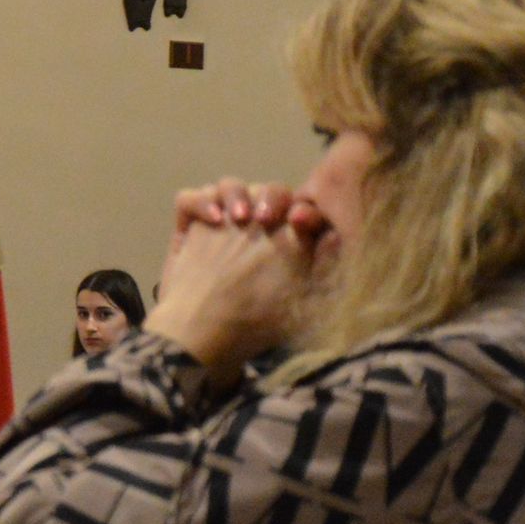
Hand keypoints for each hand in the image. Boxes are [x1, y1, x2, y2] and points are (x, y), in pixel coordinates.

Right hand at [151, 178, 327, 385]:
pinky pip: (189, 198)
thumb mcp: (297, 305)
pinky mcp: (189, 226)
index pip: (299, 209)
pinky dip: (201, 202)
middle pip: (268, 190)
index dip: (303, 208)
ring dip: (236, 195)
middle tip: (265, 219)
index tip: (301, 222)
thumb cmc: (251, 326)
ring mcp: (220, 222)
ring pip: (230, 185)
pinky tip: (213, 219)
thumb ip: (322, 272)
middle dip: (270, 198)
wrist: (202, 338)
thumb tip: (336, 238)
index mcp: (283, 239)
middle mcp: (253, 225)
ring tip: (238, 218)